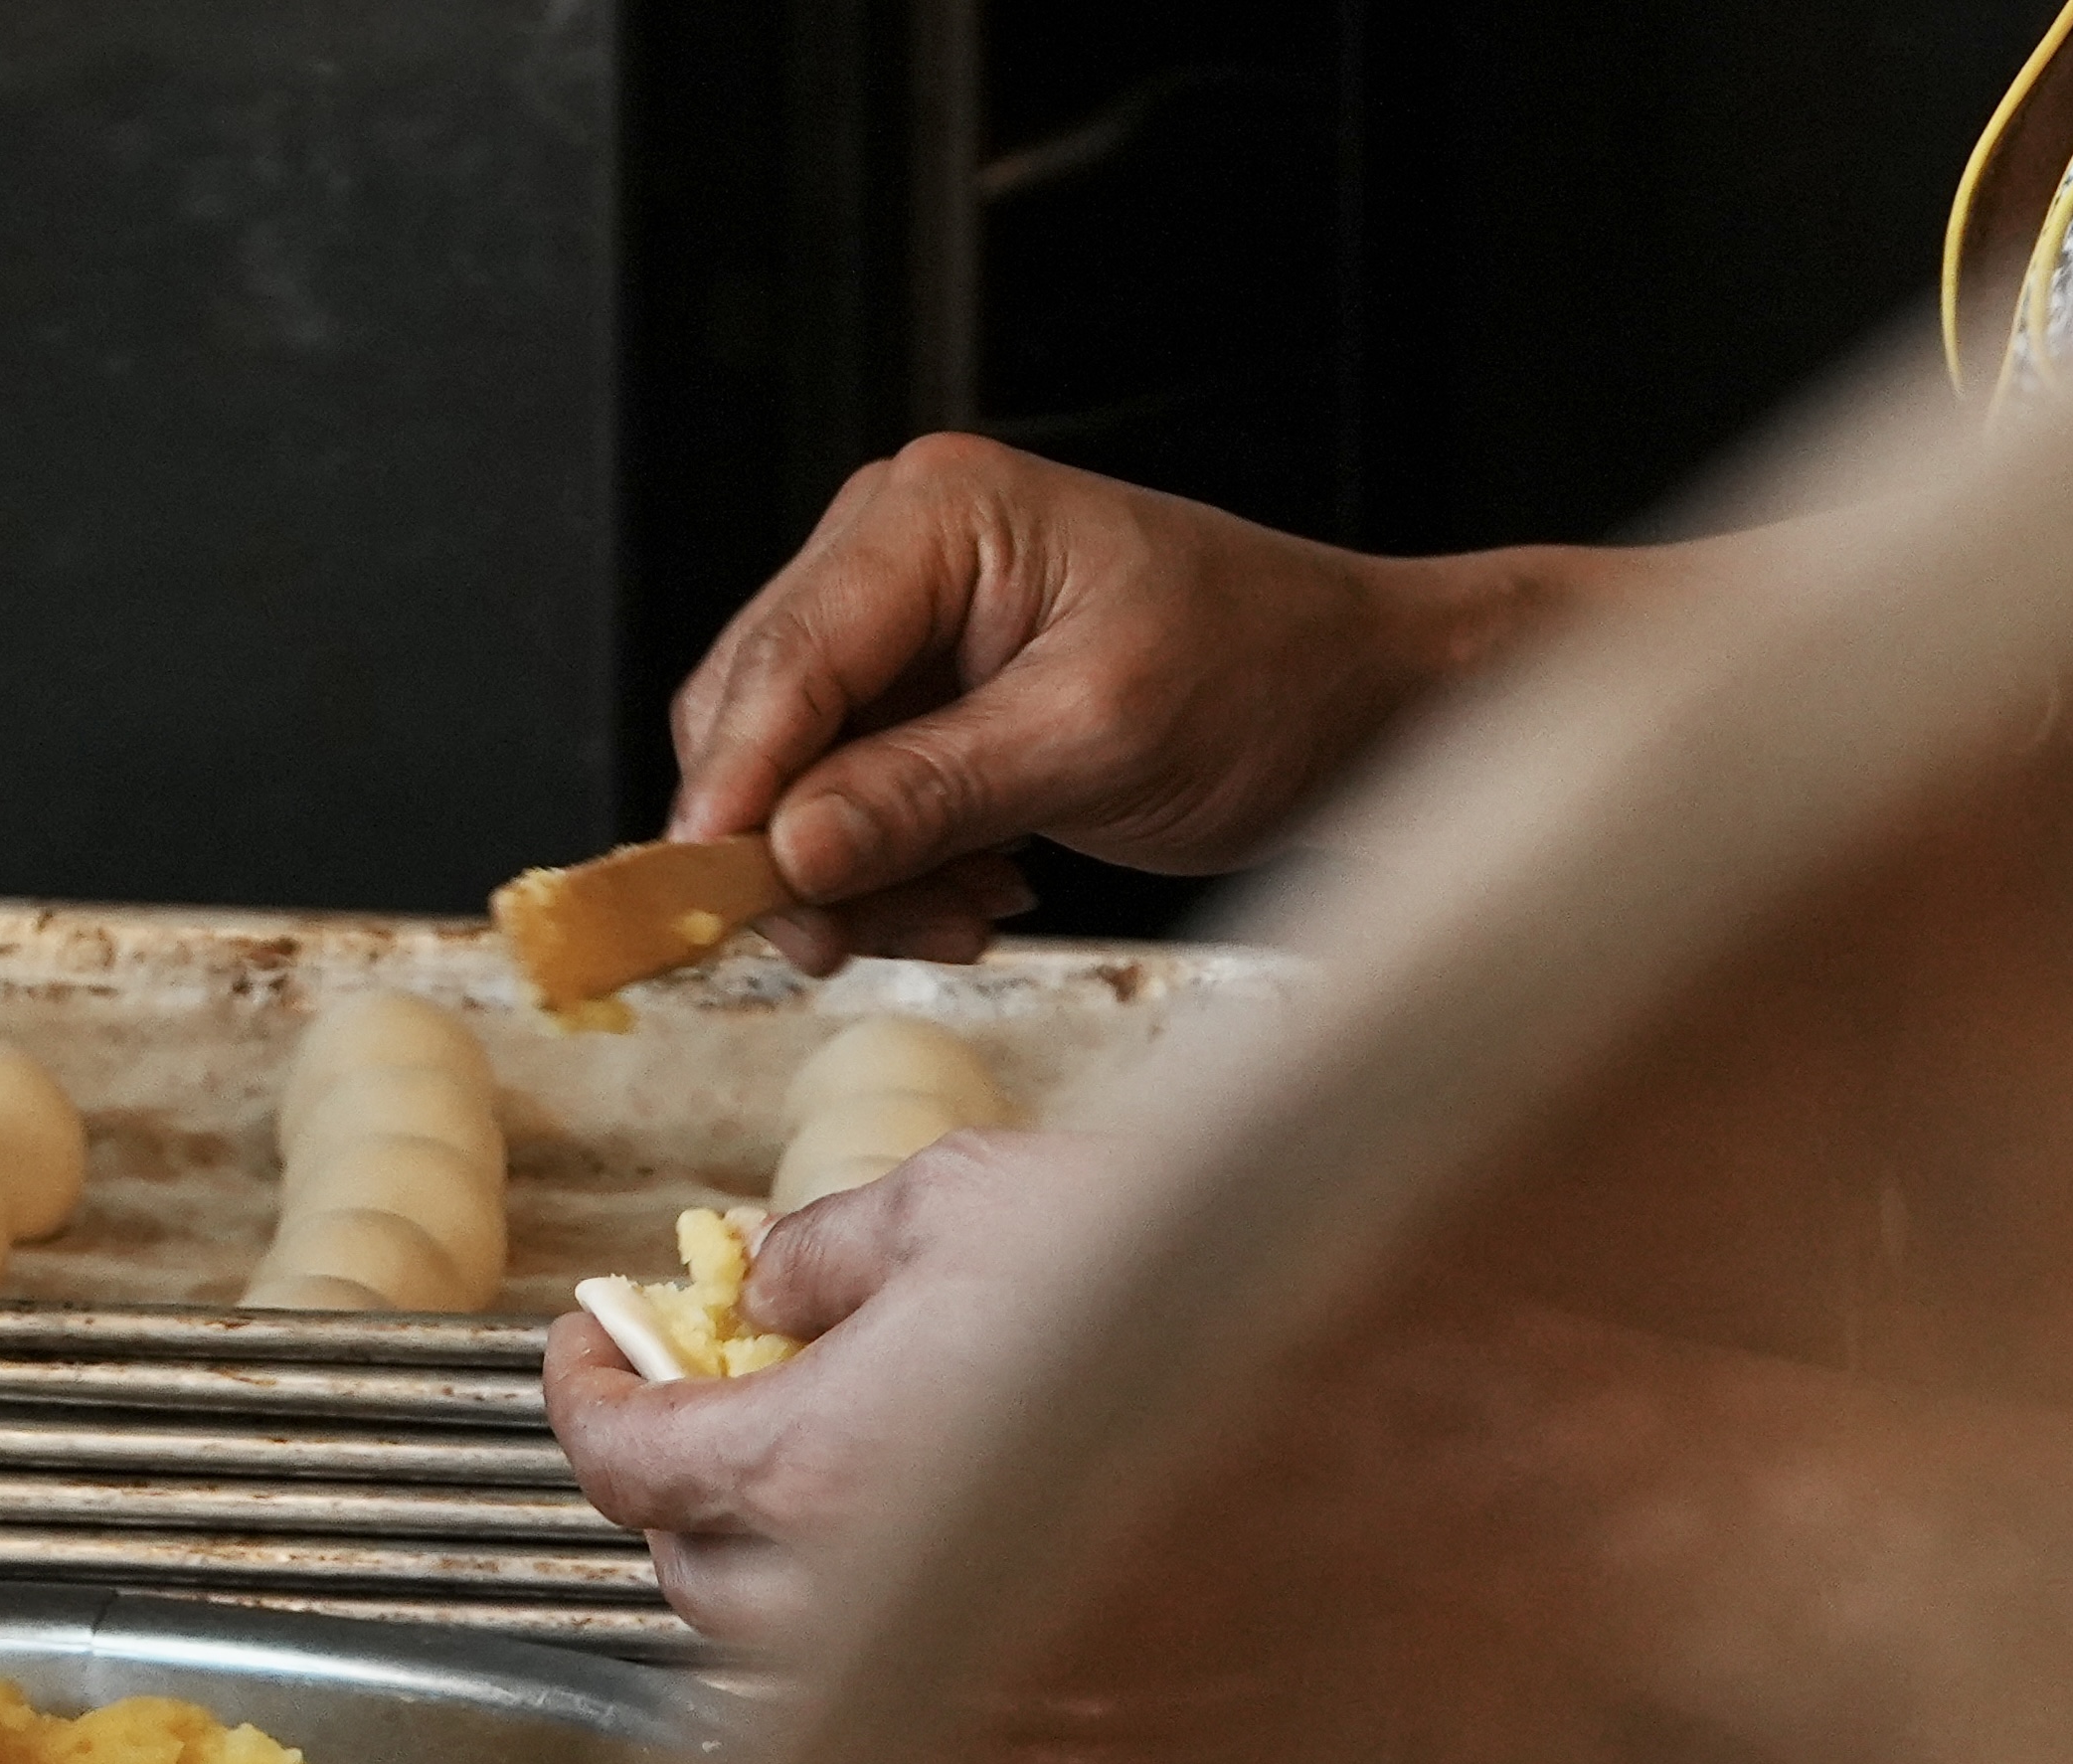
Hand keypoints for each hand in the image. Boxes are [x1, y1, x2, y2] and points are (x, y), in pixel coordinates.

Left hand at [542, 1129, 1119, 1650]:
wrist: (1343, 1367)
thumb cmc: (1163, 1270)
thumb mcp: (962, 1198)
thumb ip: (832, 1245)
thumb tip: (769, 1283)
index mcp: (814, 1466)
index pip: (625, 1465)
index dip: (580, 1395)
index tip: (582, 1338)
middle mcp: (855, 1585)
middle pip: (681, 1570)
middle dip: (666, 1483)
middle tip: (686, 1387)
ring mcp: (939, 1643)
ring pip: (773, 1636)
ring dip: (755, 1548)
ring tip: (800, 1446)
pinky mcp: (1019, 1677)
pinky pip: (882, 1658)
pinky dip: (855, 1592)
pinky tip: (910, 1511)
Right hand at [665, 437, 1620, 970]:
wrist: (1358, 702)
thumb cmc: (1267, 677)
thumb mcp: (1096, 742)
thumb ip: (928, 794)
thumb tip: (787, 850)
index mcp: (935, 514)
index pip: (786, 658)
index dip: (736, 787)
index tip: (713, 894)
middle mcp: (892, 549)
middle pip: (754, 719)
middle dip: (800, 846)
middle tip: (856, 939)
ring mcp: (898, 624)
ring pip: (785, 779)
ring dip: (852, 874)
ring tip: (961, 909)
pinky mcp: (914, 696)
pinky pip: (840, 803)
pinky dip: (888, 871)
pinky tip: (973, 886)